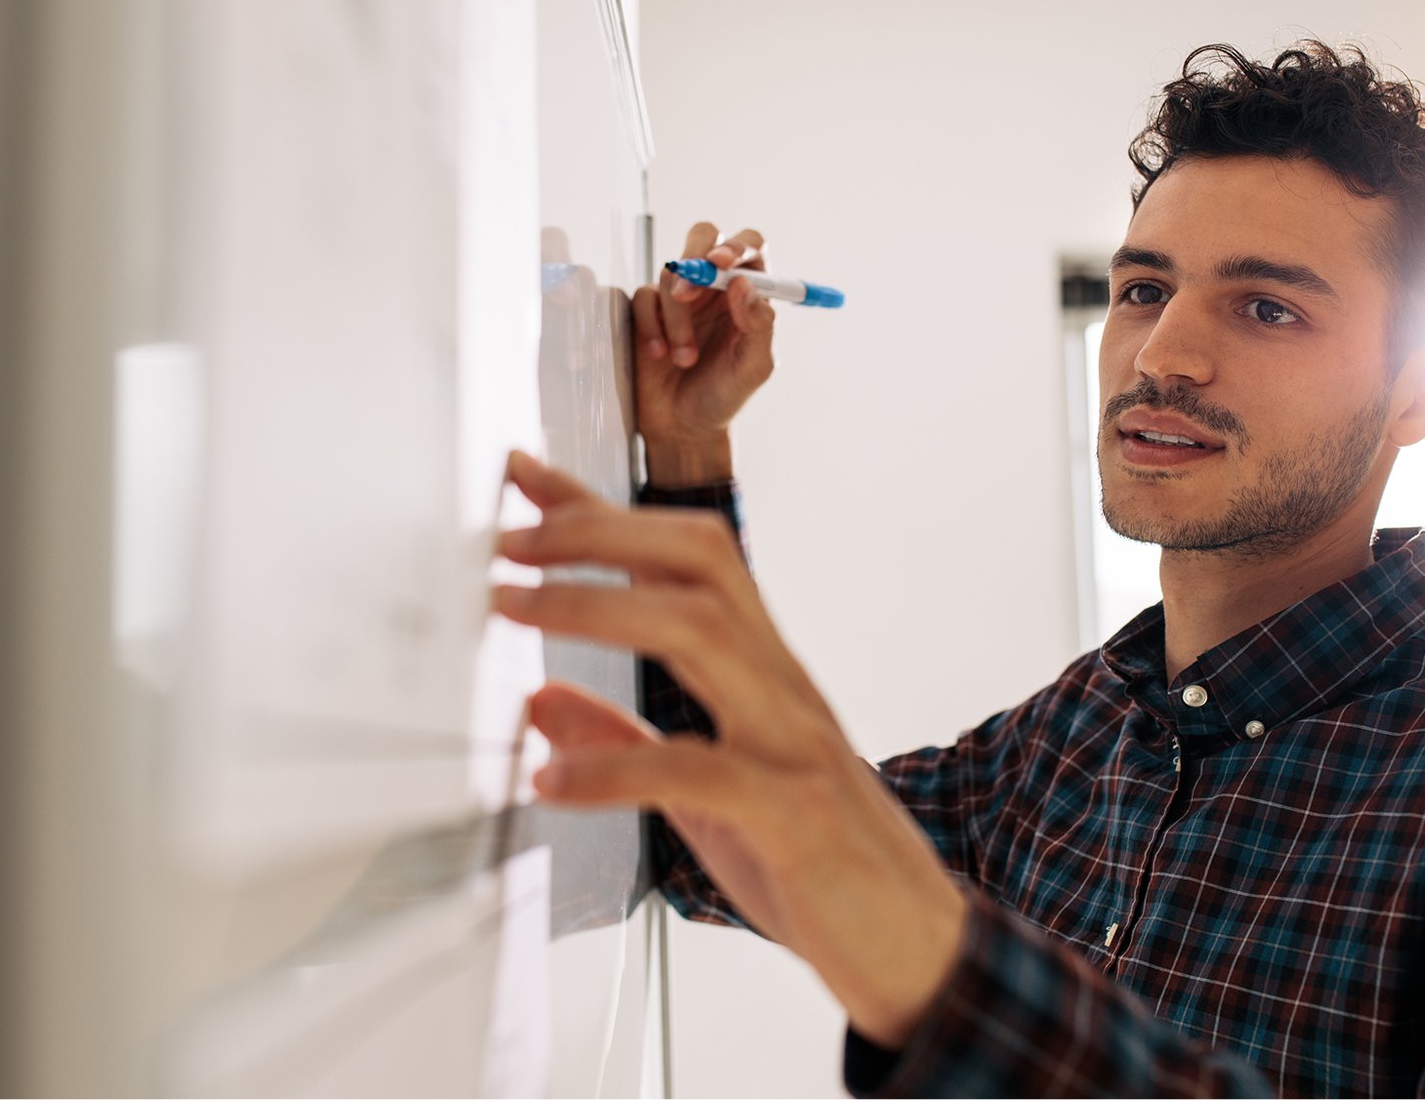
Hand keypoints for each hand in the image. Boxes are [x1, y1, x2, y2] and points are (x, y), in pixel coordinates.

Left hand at [492, 451, 967, 1046]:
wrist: (918, 950)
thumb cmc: (816, 868)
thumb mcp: (704, 798)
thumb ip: (627, 745)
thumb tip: (541, 704)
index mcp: (761, 672)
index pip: (681, 558)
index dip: (598, 510)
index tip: (521, 474)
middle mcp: (780, 685)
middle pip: (698, 559)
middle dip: (597, 532)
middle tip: (506, 539)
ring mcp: (793, 741)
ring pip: (700, 627)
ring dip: (593, 606)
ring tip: (511, 610)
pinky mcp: (796, 814)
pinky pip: (699, 770)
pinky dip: (613, 768)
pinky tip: (549, 782)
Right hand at [634, 222, 776, 485]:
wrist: (682, 426)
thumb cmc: (724, 396)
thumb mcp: (753, 368)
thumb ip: (759, 326)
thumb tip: (743, 284)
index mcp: (748, 293)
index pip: (749, 248)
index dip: (735, 246)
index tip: (719, 264)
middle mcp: (715, 287)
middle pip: (704, 237)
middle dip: (694, 256)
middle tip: (687, 292)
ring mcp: (679, 296)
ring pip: (670, 272)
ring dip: (676, 317)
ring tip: (684, 358)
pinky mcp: (648, 311)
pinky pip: (643, 297)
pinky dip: (651, 325)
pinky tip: (660, 354)